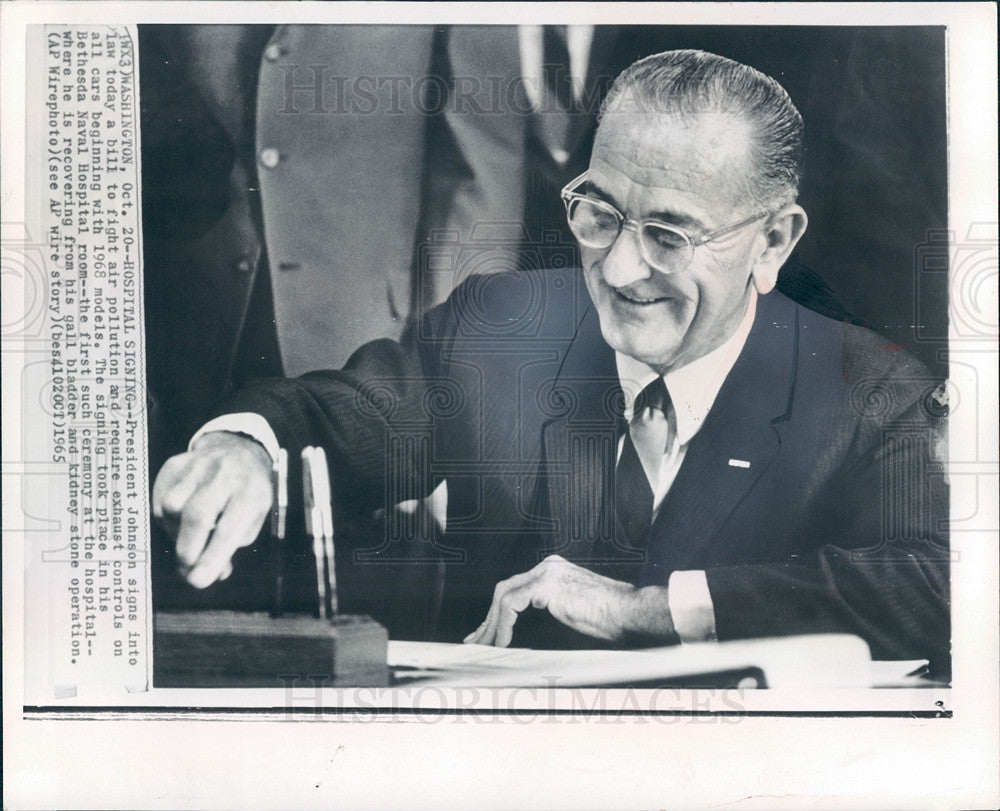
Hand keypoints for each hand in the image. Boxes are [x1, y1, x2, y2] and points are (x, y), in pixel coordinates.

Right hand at [152, 431, 272, 587]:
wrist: (237, 449)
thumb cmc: (246, 492)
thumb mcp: (253, 517)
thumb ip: (233, 545)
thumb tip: (212, 573)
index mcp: (250, 489)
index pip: (230, 527)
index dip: (213, 556)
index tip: (199, 580)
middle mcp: (223, 473)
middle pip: (197, 516)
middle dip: (189, 550)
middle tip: (188, 570)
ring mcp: (196, 466)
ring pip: (172, 508)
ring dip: (177, 533)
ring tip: (191, 536)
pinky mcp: (174, 465)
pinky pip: (159, 500)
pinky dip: (167, 519)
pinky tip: (181, 519)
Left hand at [464, 555, 673, 646]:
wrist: (631, 613)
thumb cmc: (613, 620)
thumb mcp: (575, 614)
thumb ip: (551, 616)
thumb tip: (530, 637)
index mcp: (554, 571)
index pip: (516, 588)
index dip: (498, 613)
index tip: (489, 634)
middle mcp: (547, 566)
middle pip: (505, 590)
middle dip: (488, 617)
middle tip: (476, 640)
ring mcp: (546, 572)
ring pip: (503, 597)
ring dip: (492, 624)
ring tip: (484, 647)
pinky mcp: (545, 584)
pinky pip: (511, 605)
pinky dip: (503, 626)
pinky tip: (502, 643)